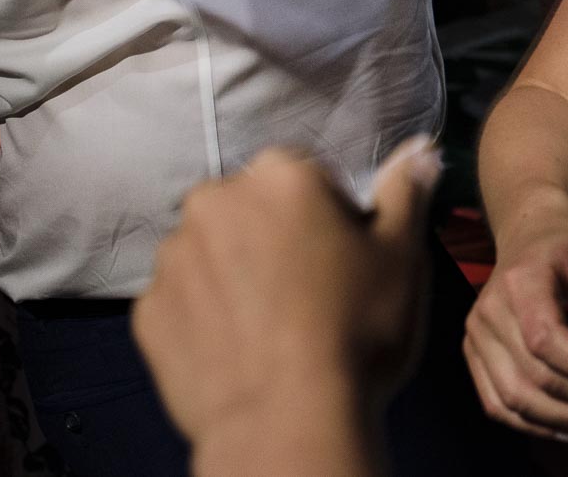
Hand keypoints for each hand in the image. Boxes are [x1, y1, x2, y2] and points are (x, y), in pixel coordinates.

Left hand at [132, 141, 440, 458]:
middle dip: (273, 236)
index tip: (343, 257)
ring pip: (211, 252)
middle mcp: (215, 201)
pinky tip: (238, 348)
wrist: (287, 421)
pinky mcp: (147, 313)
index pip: (306, 176)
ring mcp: (172, 258)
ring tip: (271, 327)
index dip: (329, 217)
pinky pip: (183, 301)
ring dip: (234, 274)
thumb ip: (407, 190)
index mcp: (281, 175)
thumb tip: (420, 148)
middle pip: (250, 207)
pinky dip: (204, 317)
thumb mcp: (402, 254)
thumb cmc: (357, 328)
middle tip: (309, 292)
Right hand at [463, 207, 567, 441]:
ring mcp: (477, 338)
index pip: (545, 338)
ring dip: (566, 420)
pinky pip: (498, 404)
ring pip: (515, 398)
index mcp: (520, 282)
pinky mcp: (476, 357)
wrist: (528, 237)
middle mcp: (489, 313)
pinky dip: (536, 425)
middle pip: (534, 375)